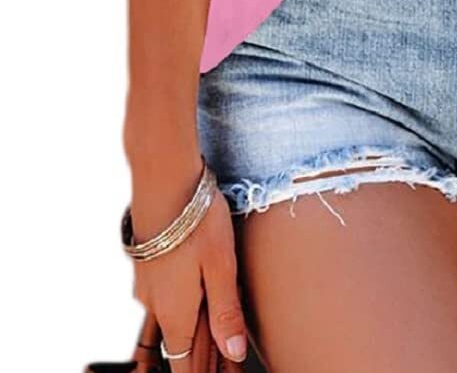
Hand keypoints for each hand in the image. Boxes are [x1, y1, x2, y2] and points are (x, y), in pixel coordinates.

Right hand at [129, 152, 249, 368]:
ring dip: (194, 331)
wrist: (162, 177)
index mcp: (174, 311)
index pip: (184, 362)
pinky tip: (197, 298)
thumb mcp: (221, 266)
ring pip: (172, 317)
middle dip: (202, 358)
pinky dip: (183, 307)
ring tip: (217, 338)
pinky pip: (166, 296)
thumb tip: (234, 353)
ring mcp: (148, 282)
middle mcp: (155, 302)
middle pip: (178, 343)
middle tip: (226, 362)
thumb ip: (226, 311)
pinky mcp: (148, 262)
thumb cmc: (196, 218)